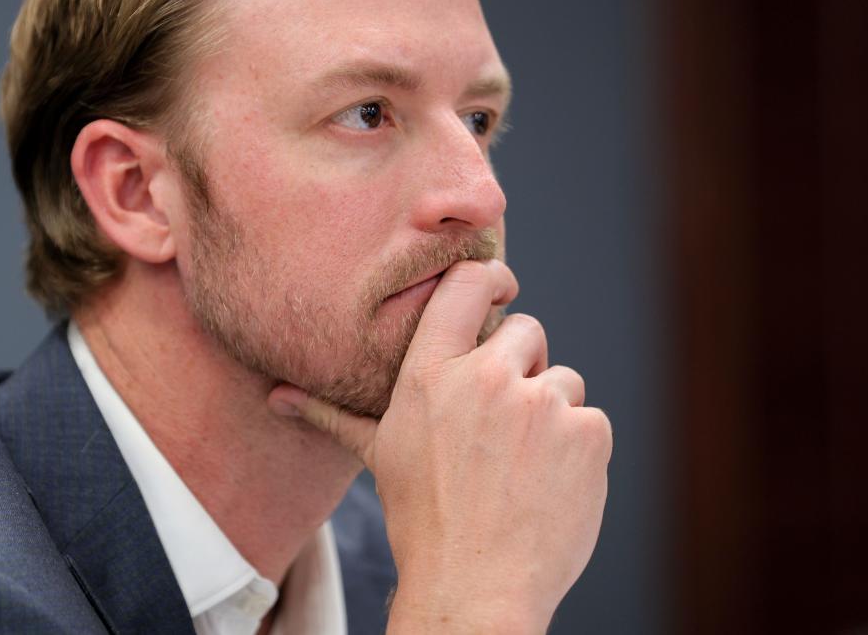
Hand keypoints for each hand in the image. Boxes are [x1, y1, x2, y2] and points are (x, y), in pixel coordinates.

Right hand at [269, 259, 611, 633]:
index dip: (490, 279)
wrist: (475, 588)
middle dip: (522, 367)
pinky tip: (549, 483)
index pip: (466, 283)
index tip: (500, 288)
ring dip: (551, 414)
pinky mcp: (586, 432)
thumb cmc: (421, 519)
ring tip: (522, 464)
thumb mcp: (377, 455)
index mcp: (430, 375)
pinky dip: (579, 450)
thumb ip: (334, 413)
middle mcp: (485, 377)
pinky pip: (591, 419)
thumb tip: (276, 395)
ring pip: (563, 379)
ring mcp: (540, 403)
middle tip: (501, 423)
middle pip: (526, 330)